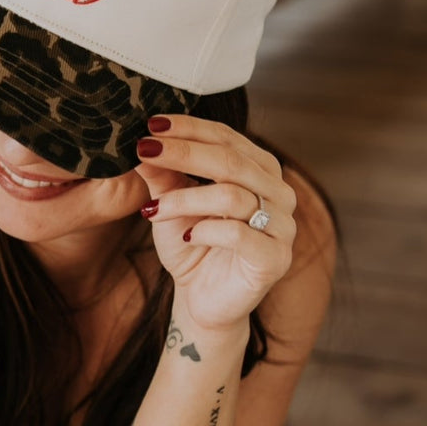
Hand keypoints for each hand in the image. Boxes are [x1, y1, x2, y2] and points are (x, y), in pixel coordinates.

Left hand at [136, 114, 296, 331]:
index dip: (190, 128)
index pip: (227, 138)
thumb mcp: (171, 205)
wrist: (202, 300)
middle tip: (146, 150)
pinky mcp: (274, 259)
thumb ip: (163, 174)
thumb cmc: (192, 247)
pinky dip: (206, 231)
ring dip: (185, 199)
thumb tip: (144, 141)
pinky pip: (238, 234)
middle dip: (184, 153)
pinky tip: (186, 236)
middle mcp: (278, 193)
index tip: (152, 125)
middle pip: (232, 161)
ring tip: (153, 210)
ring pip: (233, 196)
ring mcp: (282, 227)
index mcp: (260, 170)